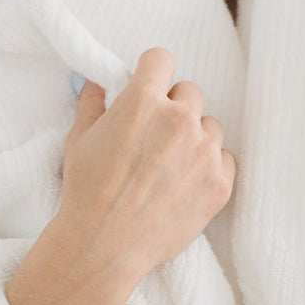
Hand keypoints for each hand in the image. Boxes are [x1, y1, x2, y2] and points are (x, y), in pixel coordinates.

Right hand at [59, 46, 235, 274]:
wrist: (105, 245)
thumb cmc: (87, 193)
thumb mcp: (79, 140)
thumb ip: (93, 104)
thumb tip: (98, 83)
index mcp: (143, 101)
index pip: (161, 59)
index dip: (153, 72)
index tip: (149, 87)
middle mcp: (179, 120)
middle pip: (190, 92)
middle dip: (173, 108)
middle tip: (155, 138)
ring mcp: (204, 152)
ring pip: (210, 126)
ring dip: (195, 139)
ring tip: (170, 167)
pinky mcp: (220, 183)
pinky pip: (226, 159)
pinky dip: (210, 168)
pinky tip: (186, 184)